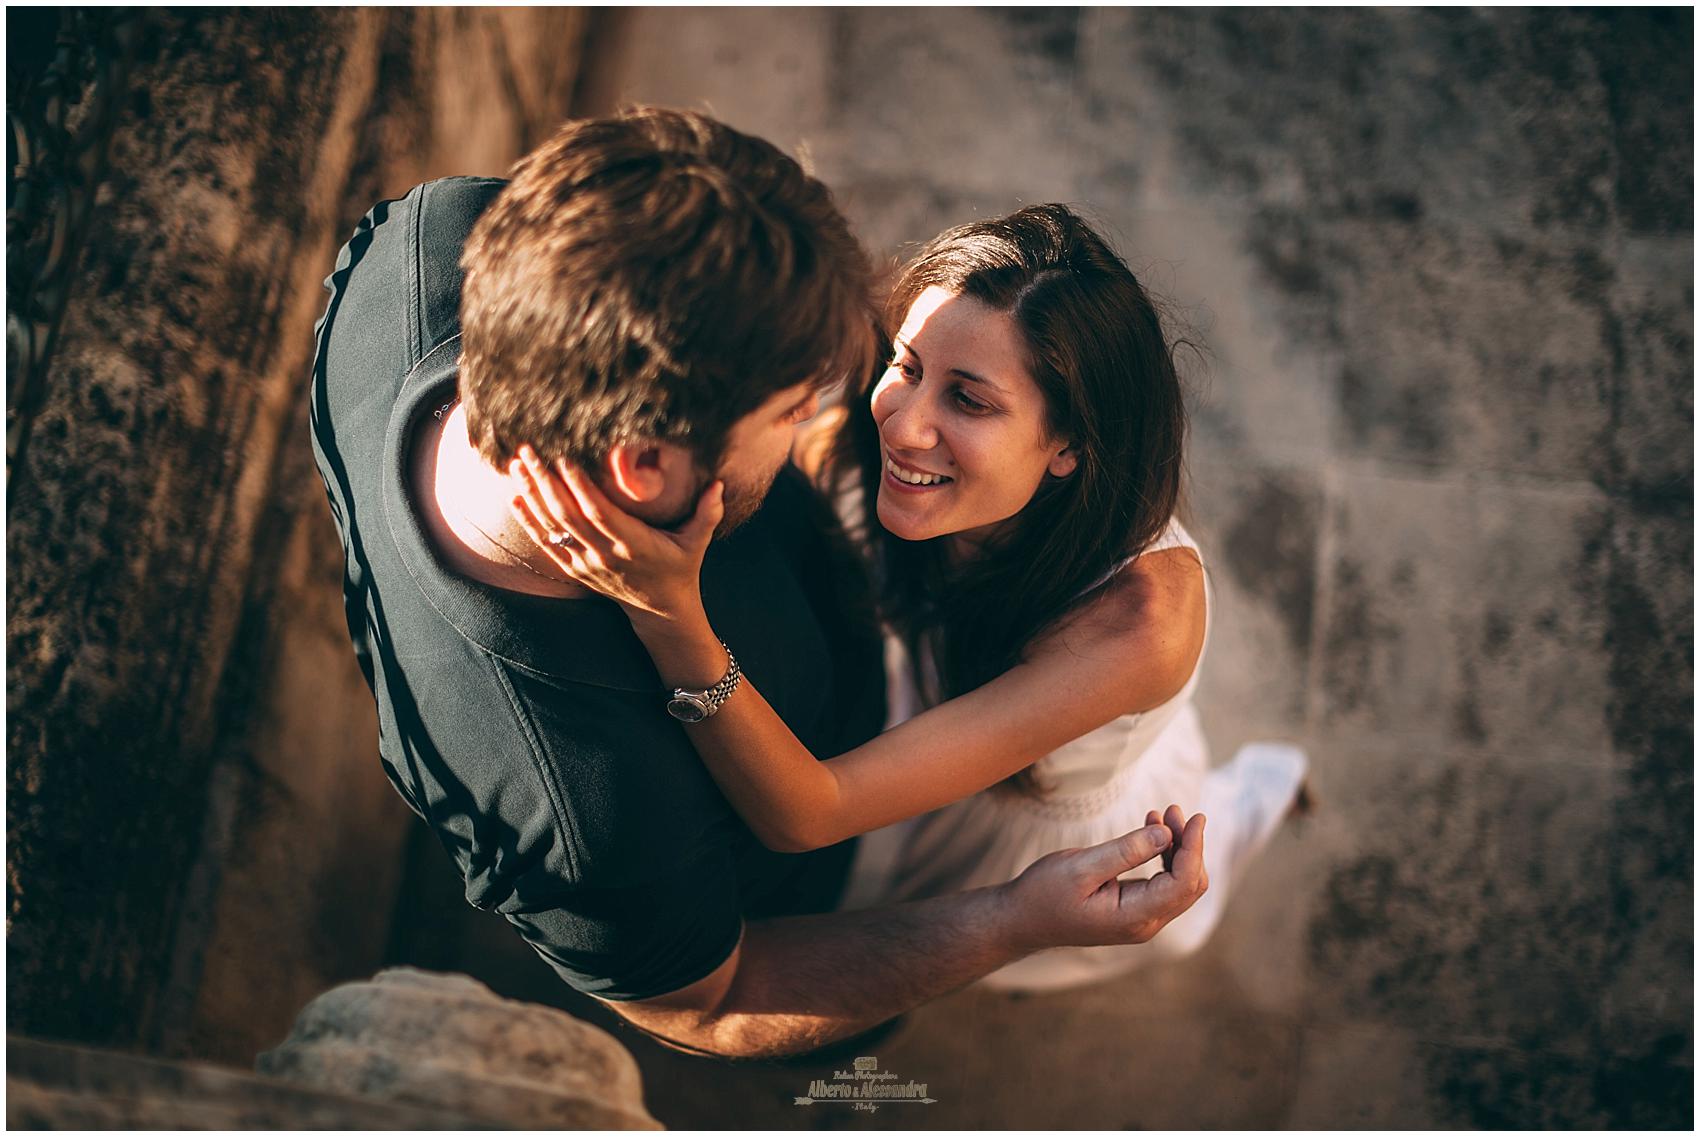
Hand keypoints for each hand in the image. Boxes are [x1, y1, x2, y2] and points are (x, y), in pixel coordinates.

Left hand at [507, 445, 721, 622]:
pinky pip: (546, 543)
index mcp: (633, 545)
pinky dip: (529, 520)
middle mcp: (605, 555)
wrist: (661, 610)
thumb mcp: (697, 543)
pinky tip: (514, 496)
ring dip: (532, 495)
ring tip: (517, 465)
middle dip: (545, 482)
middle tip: (530, 451)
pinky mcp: (575, 569)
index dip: (580, 487)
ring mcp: (587, 564)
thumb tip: (719, 484)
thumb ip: (708, 514)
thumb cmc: (680, 568)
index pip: (600, 513)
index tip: (564, 457)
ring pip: (553, 527)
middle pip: (568, 516)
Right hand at [1000, 803, 1206, 954]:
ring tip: (1164, 813)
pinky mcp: (1135, 911)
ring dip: (1178, 848)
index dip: (1194, 848)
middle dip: (1189, 845)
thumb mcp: (1081, 867)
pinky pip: (1164, 884)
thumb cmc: (1044, 893)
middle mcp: (1145, 924)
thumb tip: (1165, 833)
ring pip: (1180, 884)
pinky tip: (1153, 831)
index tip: (1195, 816)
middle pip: (1189, 884)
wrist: (1021, 920)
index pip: (1183, 883)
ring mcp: (1142, 920)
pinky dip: (1165, 856)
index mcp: (1134, 917)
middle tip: (1172, 809)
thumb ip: (1125, 851)